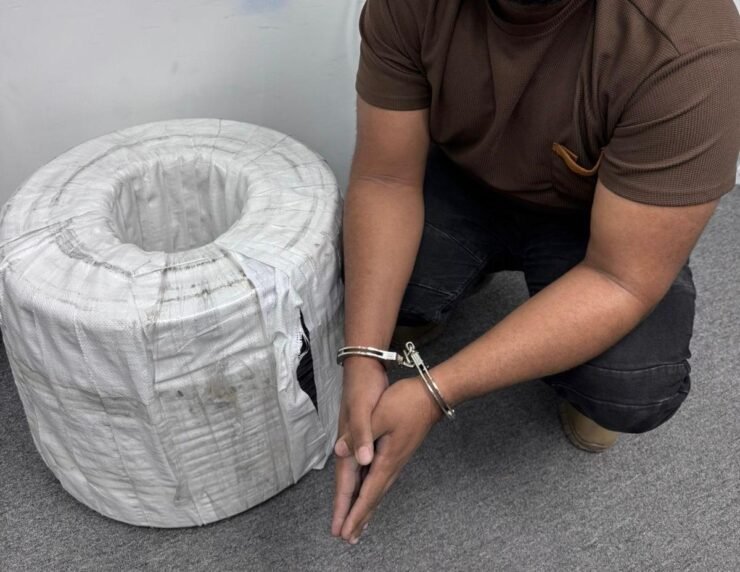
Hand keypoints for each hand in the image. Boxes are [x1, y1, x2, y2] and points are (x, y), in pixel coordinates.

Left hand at [334, 376, 441, 543]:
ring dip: (367, 508)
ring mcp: (397, 459)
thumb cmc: (407, 402)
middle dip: (360, 518)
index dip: (354, 513)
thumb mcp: (380, 415)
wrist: (433, 394)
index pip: (367, 493)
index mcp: (386, 459)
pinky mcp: (399, 452)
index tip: (344, 532)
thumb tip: (340, 452)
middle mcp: (392, 464)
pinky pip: (382, 480)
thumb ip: (360, 434)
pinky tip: (372, 494)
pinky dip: (374, 493)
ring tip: (359, 524)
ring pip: (379, 490)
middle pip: (373, 497)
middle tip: (348, 538)